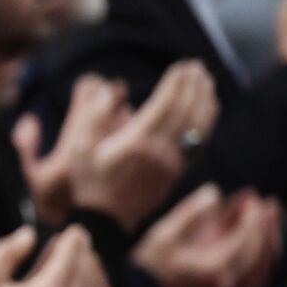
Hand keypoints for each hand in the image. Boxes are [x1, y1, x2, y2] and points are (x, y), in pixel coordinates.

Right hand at [0, 226, 112, 286]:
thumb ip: (8, 253)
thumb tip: (30, 234)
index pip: (70, 260)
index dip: (74, 242)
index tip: (75, 230)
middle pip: (82, 274)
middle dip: (82, 254)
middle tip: (79, 240)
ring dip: (84, 272)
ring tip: (77, 258)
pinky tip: (70, 282)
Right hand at [15, 64, 216, 232]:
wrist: (104, 220)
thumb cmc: (89, 181)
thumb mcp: (79, 148)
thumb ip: (94, 116)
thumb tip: (112, 89)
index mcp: (136, 143)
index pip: (166, 105)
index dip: (177, 83)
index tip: (182, 65)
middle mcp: (159, 153)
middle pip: (186, 112)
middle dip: (193, 86)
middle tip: (196, 66)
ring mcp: (171, 164)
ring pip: (197, 127)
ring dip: (204, 101)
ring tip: (206, 81)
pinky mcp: (176, 173)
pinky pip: (198, 142)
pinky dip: (206, 121)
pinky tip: (207, 108)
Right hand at [133, 184, 282, 286]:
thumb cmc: (146, 271)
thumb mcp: (162, 236)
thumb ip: (191, 212)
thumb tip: (214, 191)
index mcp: (213, 268)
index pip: (247, 239)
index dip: (253, 216)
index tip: (252, 197)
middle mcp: (227, 286)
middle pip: (261, 253)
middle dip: (267, 226)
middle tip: (269, 204)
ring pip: (263, 269)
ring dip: (269, 244)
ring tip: (268, 223)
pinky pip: (256, 284)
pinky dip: (262, 264)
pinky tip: (260, 250)